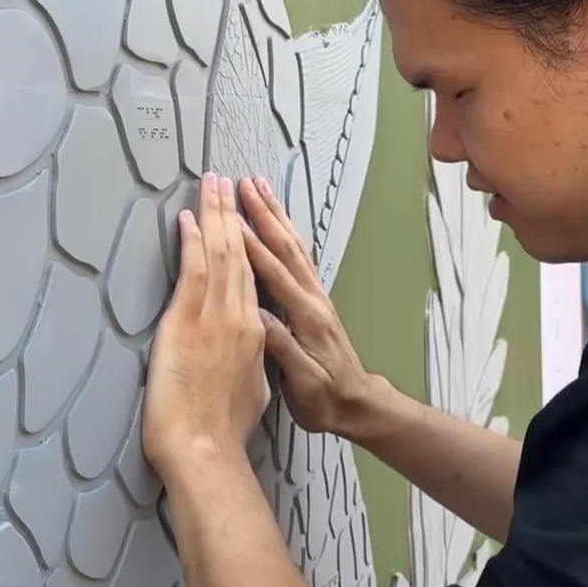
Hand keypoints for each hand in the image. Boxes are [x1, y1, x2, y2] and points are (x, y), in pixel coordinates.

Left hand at [142, 174, 269, 480]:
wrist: (210, 450)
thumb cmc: (230, 429)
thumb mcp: (254, 388)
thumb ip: (254, 358)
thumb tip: (253, 345)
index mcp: (258, 328)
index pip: (258, 272)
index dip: (254, 238)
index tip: (249, 211)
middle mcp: (244, 314)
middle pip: (243, 254)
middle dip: (237, 213)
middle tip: (233, 180)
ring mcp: (219, 316)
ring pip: (223, 255)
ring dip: (218, 216)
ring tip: (215, 185)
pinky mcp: (190, 323)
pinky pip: (195, 272)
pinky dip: (193, 243)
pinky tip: (190, 220)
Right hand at [238, 177, 372, 436]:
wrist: (356, 403)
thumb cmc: (325, 398)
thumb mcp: (303, 382)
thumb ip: (282, 348)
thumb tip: (256, 317)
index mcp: (307, 316)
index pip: (275, 272)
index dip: (252, 245)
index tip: (231, 218)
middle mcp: (313, 297)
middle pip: (286, 246)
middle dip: (264, 212)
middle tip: (245, 183)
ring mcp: (316, 295)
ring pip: (294, 245)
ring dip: (276, 214)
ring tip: (261, 188)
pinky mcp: (315, 298)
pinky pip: (298, 255)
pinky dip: (285, 232)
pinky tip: (276, 221)